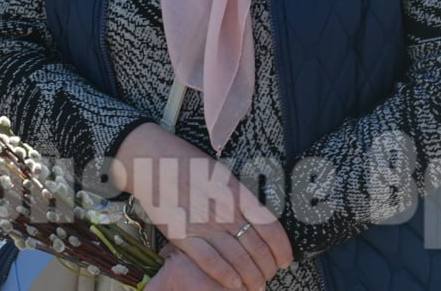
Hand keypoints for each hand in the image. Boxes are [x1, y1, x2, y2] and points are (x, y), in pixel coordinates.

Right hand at [114, 123, 293, 289]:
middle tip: (271, 277)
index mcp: (238, 193)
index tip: (287, 259)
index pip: (269, 225)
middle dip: (267, 266)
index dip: (282, 247)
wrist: (154, 162)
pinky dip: (224, 275)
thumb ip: (240, 197)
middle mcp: (225, 210)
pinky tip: (235, 284)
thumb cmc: (190, 164)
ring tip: (257, 286)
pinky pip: (208, 260)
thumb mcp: (223, 175)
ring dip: (250, 276)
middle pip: (256, 246)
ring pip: (236, 257)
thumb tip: (257, 217)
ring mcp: (204, 224)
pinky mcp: (182, 235)